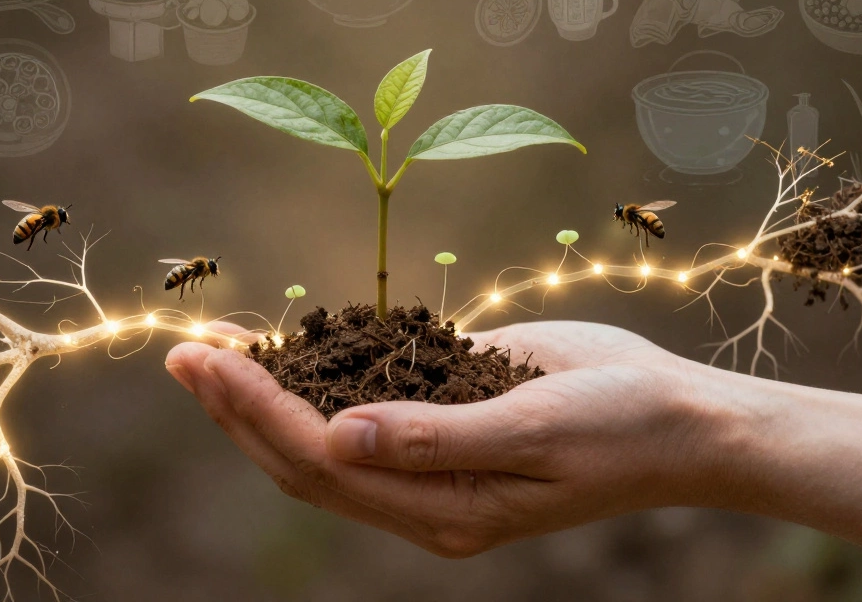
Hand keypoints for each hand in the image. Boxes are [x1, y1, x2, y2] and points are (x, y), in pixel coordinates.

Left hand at [164, 320, 727, 557]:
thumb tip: (340, 435)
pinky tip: (284, 351)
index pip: (321, 462)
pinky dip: (315, 382)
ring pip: (321, 442)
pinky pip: (363, 411)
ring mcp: (431, 463)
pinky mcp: (444, 423)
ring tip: (205, 356)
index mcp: (443, 510)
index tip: (208, 360)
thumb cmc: (622, 426)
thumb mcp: (536, 429)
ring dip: (261, 399)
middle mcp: (424, 495)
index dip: (257, 411)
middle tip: (179, 356)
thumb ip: (437, 438)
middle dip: (236, 409)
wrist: (682, 421)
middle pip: (302, 460)